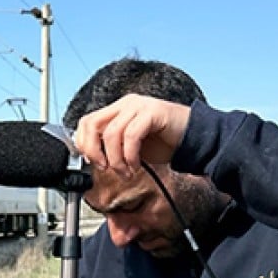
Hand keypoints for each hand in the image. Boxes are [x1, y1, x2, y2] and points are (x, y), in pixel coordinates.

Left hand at [72, 94, 191, 178]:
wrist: (193, 139)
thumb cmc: (163, 143)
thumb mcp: (129, 147)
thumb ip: (111, 148)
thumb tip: (91, 159)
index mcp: (117, 110)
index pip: (86, 122)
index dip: (83, 144)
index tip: (92, 163)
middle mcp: (125, 104)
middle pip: (91, 124)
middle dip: (92, 151)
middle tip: (103, 168)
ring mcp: (138, 106)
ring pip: (111, 134)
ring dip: (115, 160)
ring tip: (126, 172)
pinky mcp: (152, 112)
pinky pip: (131, 136)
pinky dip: (130, 156)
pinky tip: (135, 166)